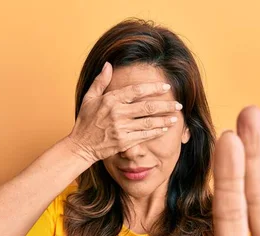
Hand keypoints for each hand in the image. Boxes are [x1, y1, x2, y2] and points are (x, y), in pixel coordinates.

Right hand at [67, 61, 182, 162]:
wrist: (81, 146)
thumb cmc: (85, 121)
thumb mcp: (89, 98)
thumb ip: (100, 81)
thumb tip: (108, 64)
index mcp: (110, 100)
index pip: (136, 91)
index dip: (153, 88)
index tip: (166, 87)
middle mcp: (117, 113)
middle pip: (147, 107)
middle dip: (165, 105)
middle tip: (178, 104)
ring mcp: (121, 129)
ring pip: (149, 123)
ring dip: (164, 120)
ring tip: (175, 117)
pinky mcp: (124, 142)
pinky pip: (144, 136)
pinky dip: (156, 132)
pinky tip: (164, 128)